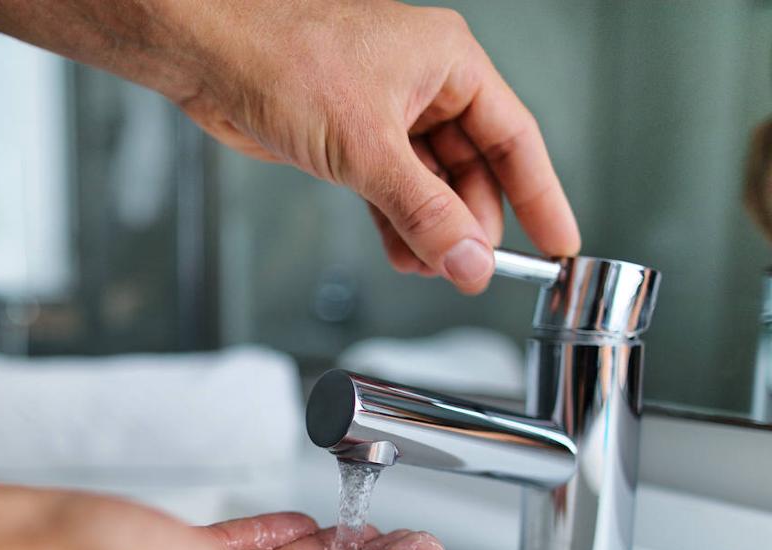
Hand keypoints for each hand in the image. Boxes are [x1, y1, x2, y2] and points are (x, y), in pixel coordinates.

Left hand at [170, 0, 579, 291]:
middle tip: (470, 269)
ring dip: (431, 231)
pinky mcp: (350, 138)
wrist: (212, 58)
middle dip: (471, 224)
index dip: (540, 195)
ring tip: (432, 269)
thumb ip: (422, 210)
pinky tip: (404, 255)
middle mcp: (423, 84)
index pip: (514, 138)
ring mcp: (385, 112)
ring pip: (430, 184)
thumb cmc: (283, 60)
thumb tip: (467, 257)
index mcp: (448, 62)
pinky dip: (398, 224)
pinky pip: (391, 190)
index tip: (558, 242)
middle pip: (473, 168)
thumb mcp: (367, 147)